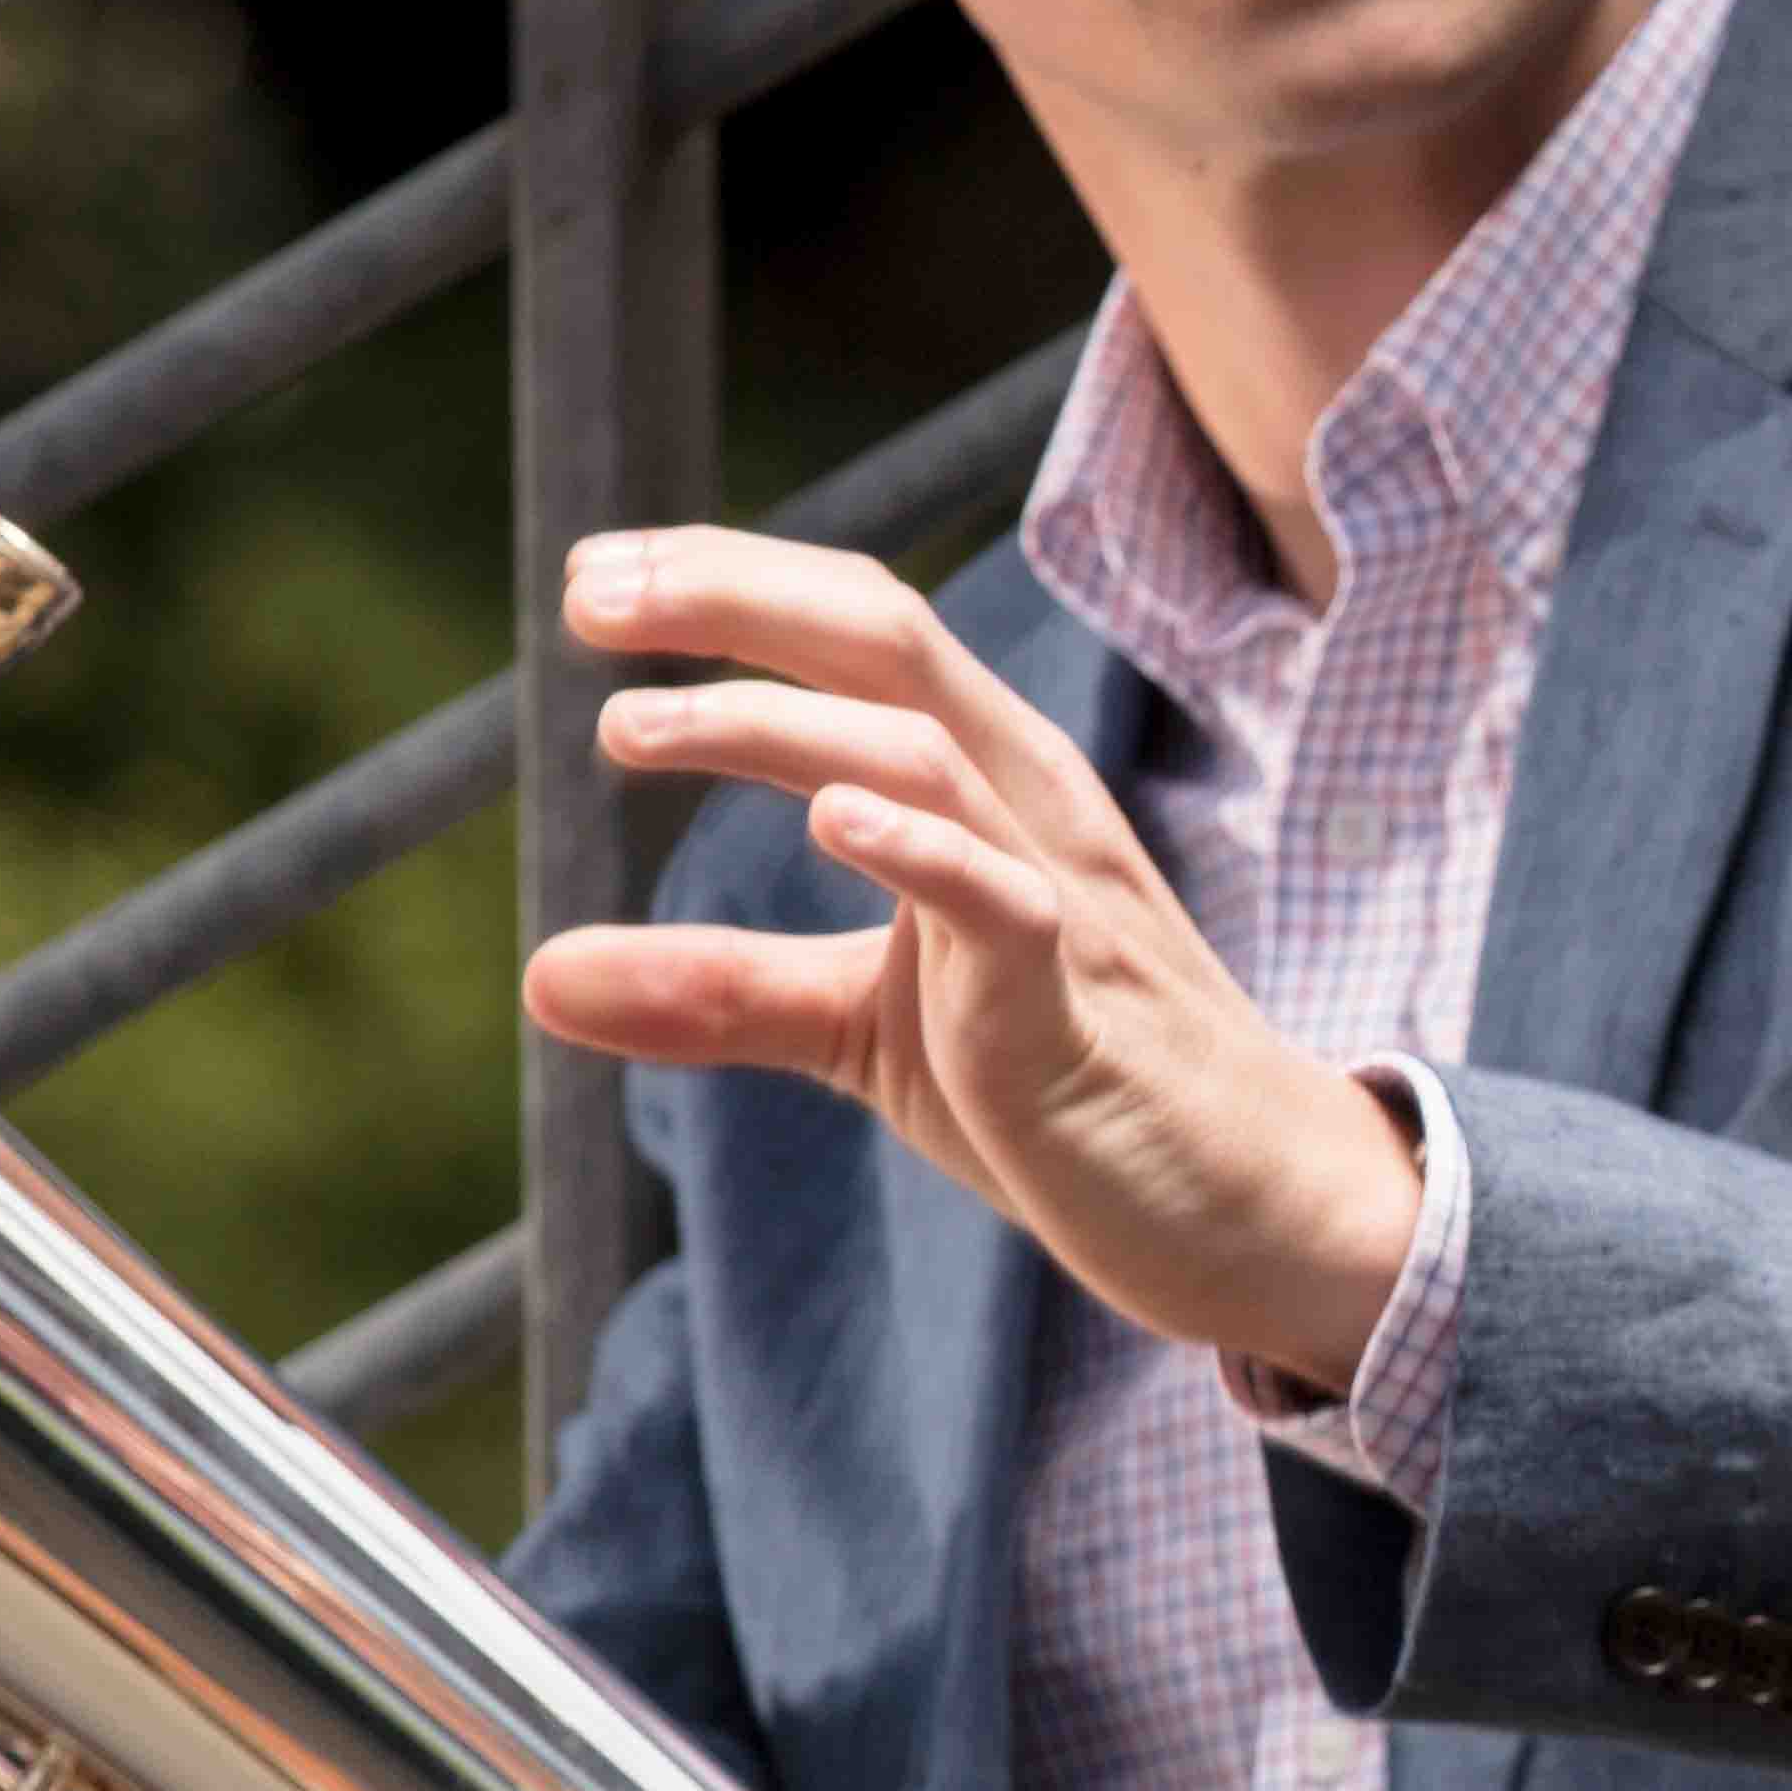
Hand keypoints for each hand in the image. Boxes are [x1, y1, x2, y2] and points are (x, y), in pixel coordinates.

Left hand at [523, 526, 1425, 1394]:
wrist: (1251, 1208)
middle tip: (587, 595)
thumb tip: (540, 975)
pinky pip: (1000, 900)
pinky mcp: (1072, 1006)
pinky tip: (826, 823)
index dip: (729, 584)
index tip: (594, 582)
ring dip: (767, 723)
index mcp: (987, 787)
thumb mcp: (870, 1027)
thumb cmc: (1071, 1093)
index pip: (862, 630)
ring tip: (628, 728)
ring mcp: (1060, 898)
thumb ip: (720, 989)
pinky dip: (915, 847)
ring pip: (924, 749)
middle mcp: (1030, 806)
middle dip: (731, 596)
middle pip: (886, 640)